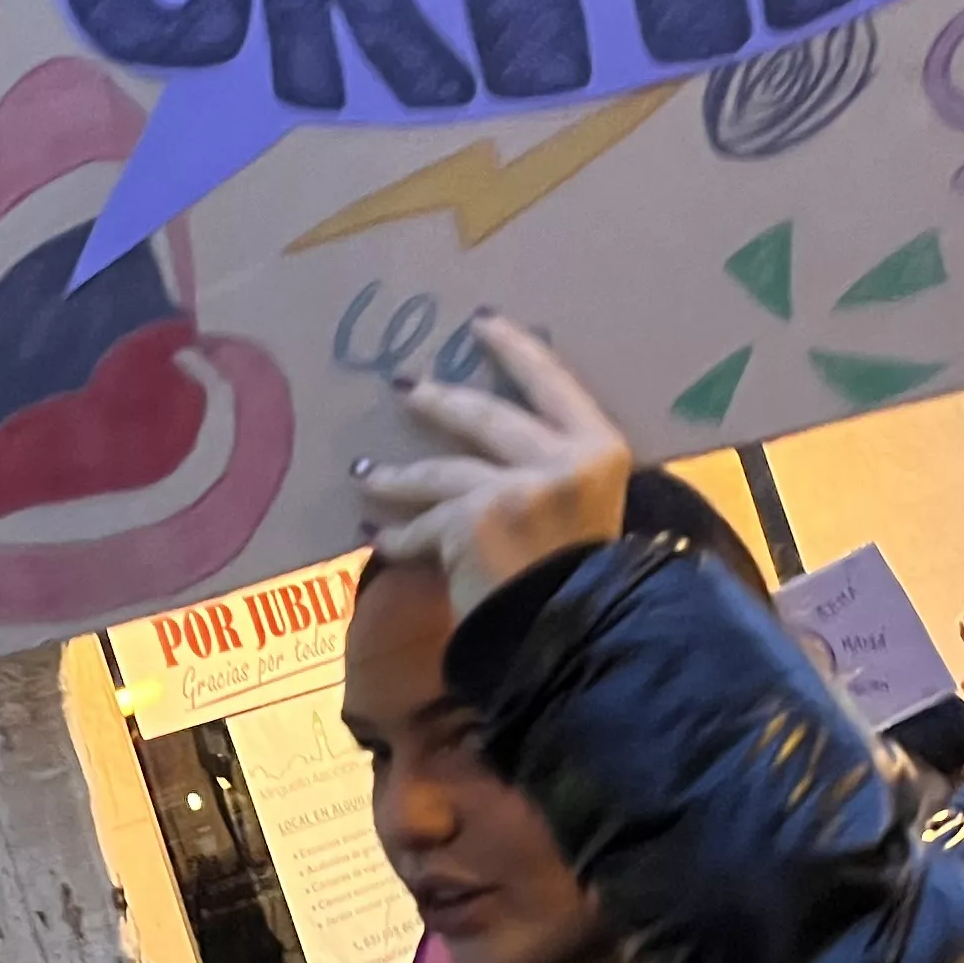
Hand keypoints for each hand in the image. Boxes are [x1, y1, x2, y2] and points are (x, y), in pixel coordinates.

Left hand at [352, 320, 631, 618]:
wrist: (577, 639)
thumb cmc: (588, 584)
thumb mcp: (593, 513)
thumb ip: (563, 476)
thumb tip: (507, 452)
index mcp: (600, 449)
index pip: (552, 382)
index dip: (514, 350)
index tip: (481, 323)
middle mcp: (560, 459)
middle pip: (484, 415)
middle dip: (438, 401)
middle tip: (405, 387)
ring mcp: (512, 488)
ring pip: (440, 471)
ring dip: (396, 475)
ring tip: (363, 472)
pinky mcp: (470, 523)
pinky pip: (423, 527)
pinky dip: (399, 537)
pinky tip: (375, 538)